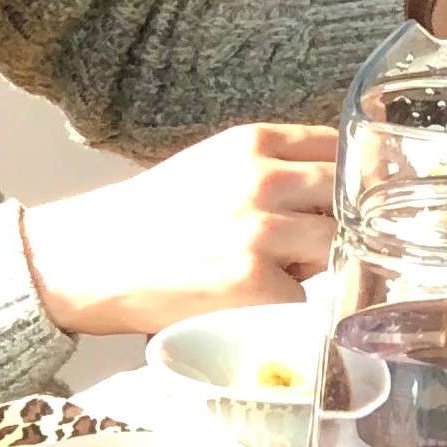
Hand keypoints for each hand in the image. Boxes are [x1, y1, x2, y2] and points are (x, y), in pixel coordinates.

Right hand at [20, 122, 336, 336]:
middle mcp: (262, 179)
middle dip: (339, 221)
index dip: (351, 176)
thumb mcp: (215, 165)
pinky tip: (256, 300)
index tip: (354, 196)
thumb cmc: (153, 216)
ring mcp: (261, 232)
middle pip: (347, 195)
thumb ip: (272, 166)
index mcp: (253, 143)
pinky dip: (292, 303)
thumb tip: (337, 187)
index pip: (336, 147)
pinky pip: (307, 295)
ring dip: (319, 262)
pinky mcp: (255, 283)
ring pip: (334, 244)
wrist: (92, 259)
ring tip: (278, 271)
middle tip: (312, 242)